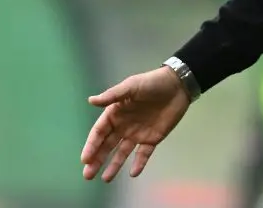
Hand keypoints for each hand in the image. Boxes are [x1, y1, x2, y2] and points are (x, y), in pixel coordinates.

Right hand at [80, 66, 190, 181]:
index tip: (85, 159)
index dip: (91, 145)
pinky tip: (133, 173)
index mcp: (115, 113)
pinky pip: (143, 154)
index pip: (99, 132)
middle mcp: (123, 126)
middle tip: (88, 175)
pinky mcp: (152, 139)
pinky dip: (138, 163)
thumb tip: (91, 101)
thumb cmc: (151, 83)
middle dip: (97, 160)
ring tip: (105, 179)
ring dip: (114, 165)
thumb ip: (112, 96)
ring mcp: (137, 134)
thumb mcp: (130, 86)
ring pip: (122, 153)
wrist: (177, 86)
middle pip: (107, 146)